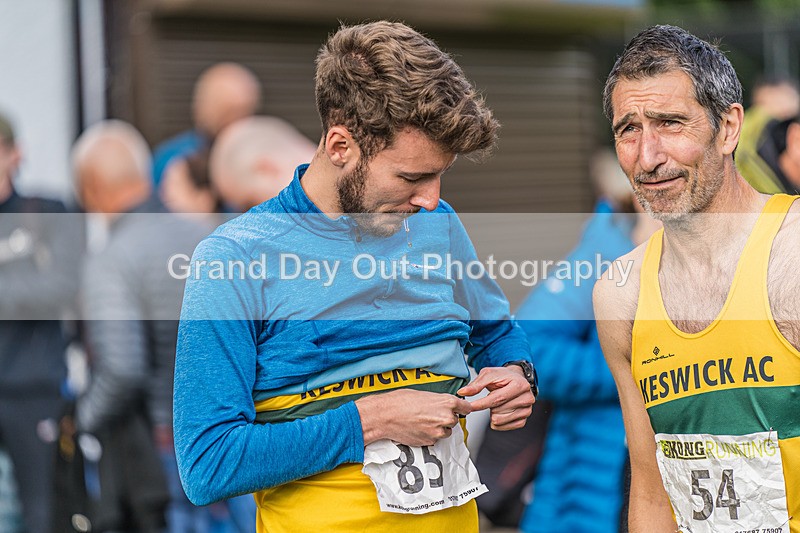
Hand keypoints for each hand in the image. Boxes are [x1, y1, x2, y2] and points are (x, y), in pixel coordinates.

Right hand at [356, 389, 472, 445]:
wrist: (386, 415)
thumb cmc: (400, 401)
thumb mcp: (424, 393)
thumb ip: (439, 400)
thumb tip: (445, 404)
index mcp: (447, 402)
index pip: (466, 408)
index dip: (462, 408)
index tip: (460, 409)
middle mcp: (445, 418)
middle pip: (455, 420)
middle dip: (446, 418)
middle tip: (432, 413)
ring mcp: (438, 432)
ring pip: (446, 431)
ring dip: (439, 428)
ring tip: (423, 421)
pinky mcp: (430, 442)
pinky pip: (435, 439)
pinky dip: (429, 435)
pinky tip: (418, 428)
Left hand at [457, 366, 533, 430]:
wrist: (517, 379)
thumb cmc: (504, 377)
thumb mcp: (489, 374)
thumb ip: (476, 384)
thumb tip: (462, 392)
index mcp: (519, 385)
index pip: (497, 399)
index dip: (480, 404)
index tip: (468, 406)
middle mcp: (527, 399)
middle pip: (497, 411)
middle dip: (488, 406)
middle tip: (492, 396)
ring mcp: (526, 411)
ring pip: (498, 420)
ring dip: (492, 413)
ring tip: (498, 403)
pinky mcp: (523, 420)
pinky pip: (502, 427)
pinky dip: (497, 420)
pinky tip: (500, 410)